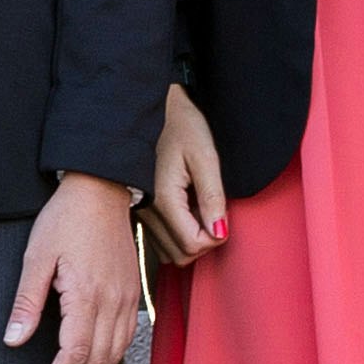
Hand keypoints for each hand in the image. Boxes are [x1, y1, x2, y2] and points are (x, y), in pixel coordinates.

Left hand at [5, 171, 144, 363]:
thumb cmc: (64, 219)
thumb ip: (27, 303)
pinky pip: (125, 339)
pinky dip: (109, 360)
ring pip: (114, 354)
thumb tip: (13, 342)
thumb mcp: (36, 256)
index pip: (75, 353)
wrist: (101, 189)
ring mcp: (128, 298)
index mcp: (87, 294)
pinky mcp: (132, 292)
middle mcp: (114, 302)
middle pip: (97, 361)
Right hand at [139, 82, 228, 266]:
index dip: (215, 237)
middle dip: (203, 243)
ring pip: (168, 252)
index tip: (223, 215)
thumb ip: (212, 197)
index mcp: (163, 199)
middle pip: (179, 255)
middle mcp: (146, 211)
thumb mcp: (205, 156)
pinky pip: (159, 240)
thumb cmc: (181, 125)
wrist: (153, 108)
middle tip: (214, 215)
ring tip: (200, 211)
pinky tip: (186, 209)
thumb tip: (220, 233)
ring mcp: (140, 212)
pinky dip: (177, 234)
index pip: (192, 244)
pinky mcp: (139, 209)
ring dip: (189, 240)